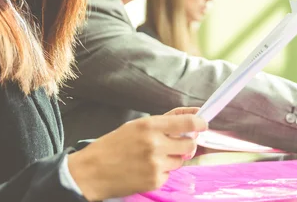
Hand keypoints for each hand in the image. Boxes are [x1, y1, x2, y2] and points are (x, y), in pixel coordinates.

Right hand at [67, 113, 206, 200]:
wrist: (93, 171)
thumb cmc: (113, 145)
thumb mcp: (136, 125)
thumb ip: (164, 121)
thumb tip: (192, 115)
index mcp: (149, 126)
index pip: (187, 122)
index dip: (200, 122)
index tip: (203, 123)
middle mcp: (155, 144)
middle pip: (190, 143)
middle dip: (186, 143)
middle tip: (174, 143)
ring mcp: (157, 164)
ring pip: (181, 160)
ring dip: (173, 158)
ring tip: (153, 157)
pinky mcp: (155, 180)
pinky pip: (170, 174)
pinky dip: (163, 171)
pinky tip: (146, 168)